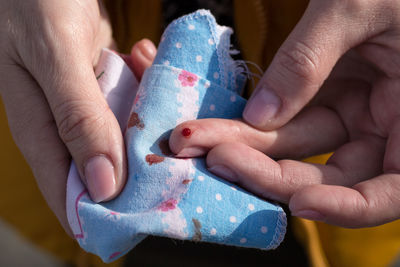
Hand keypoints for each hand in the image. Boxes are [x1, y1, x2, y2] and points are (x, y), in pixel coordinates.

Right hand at [0, 0, 155, 234]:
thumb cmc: (35, 2)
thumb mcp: (54, 55)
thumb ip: (76, 117)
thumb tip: (102, 183)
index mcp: (41, 129)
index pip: (69, 193)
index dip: (103, 217)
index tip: (141, 226)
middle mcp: (64, 124)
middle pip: (104, 169)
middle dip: (141, 173)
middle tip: (176, 170)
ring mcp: (86, 103)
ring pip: (124, 134)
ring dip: (149, 123)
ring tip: (168, 109)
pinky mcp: (102, 83)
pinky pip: (132, 98)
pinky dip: (146, 85)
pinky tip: (145, 59)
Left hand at [169, 0, 399, 227]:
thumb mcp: (358, 8)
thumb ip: (309, 58)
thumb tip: (259, 114)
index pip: (385, 193)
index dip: (346, 207)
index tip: (298, 202)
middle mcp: (379, 127)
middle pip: (324, 175)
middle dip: (266, 171)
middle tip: (215, 156)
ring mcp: (348, 113)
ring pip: (293, 148)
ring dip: (244, 146)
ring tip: (196, 138)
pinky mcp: (320, 97)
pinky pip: (282, 121)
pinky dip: (249, 126)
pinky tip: (213, 127)